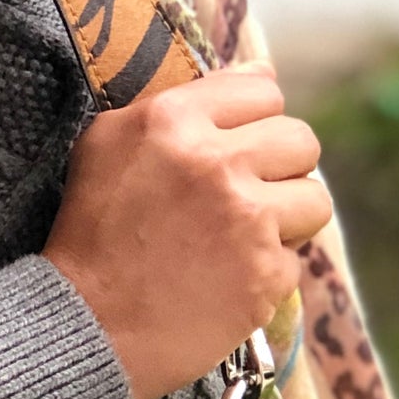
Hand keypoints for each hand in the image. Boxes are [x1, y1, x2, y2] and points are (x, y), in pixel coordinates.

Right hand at [43, 68, 332, 398]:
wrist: (83, 325)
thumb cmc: (90, 231)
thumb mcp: (109, 143)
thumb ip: (185, 102)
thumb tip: (263, 73)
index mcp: (173, 119)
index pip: (263, 92)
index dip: (252, 123)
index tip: (233, 152)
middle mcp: (216, 162)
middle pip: (301, 141)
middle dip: (279, 168)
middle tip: (243, 197)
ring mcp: (247, 220)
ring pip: (315, 199)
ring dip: (286, 220)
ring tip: (242, 238)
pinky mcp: (265, 275)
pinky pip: (296, 260)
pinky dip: (266, 273)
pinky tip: (225, 280)